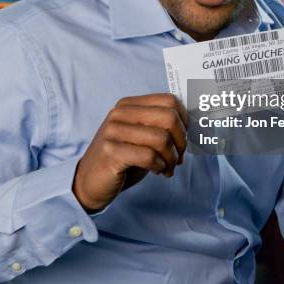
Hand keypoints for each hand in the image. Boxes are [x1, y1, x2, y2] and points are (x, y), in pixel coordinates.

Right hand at [73, 94, 187, 211]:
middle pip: (169, 117)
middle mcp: (119, 114)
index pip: (169, 100)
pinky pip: (149, 156)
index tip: (182, 140)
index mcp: (129, 105)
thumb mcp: (141, 136)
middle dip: (181, 141)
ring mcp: (113, 132)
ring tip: (168, 167)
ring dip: (172, 158)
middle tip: (178, 157)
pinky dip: (160, 166)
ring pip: (161, 138)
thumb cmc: (122, 159)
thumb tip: (194, 123)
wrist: (89, 182)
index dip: (184, 121)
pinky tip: (157, 171)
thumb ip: (160, 125)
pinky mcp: (111, 152)